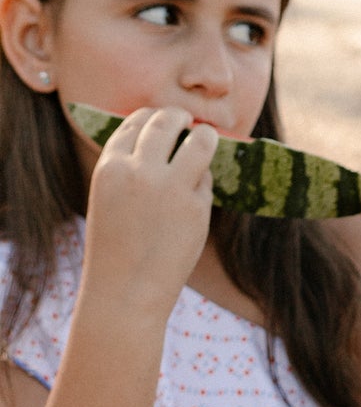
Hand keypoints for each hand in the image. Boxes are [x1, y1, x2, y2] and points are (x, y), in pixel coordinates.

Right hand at [79, 108, 217, 320]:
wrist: (125, 290)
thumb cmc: (115, 248)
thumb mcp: (108, 198)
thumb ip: (128, 169)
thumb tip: (161, 141)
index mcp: (111, 167)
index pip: (134, 124)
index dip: (150, 116)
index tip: (161, 117)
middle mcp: (139, 171)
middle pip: (165, 124)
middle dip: (178, 117)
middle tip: (187, 119)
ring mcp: (170, 188)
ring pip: (199, 143)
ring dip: (205, 135)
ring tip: (208, 136)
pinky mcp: (195, 208)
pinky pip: (205, 181)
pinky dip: (202, 182)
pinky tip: (195, 194)